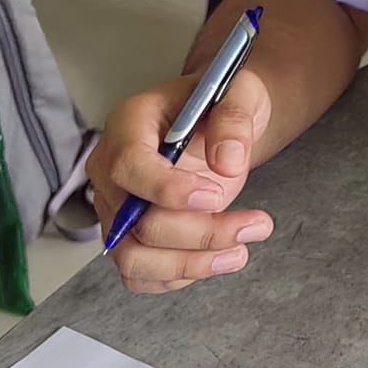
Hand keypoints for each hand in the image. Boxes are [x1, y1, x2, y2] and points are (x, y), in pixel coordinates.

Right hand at [88, 68, 273, 293]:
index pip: (128, 165)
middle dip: (200, 233)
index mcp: (129, 124)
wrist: (219, 125)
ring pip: (134, 258)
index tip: (215, 196)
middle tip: (256, 225)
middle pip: (135, 222)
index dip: (167, 189)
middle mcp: (111, 169)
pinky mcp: (130, 237)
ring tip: (241, 252)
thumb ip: (234, 120)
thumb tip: (226, 160)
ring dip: (191, 263)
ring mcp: (116, 208)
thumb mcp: (238, 93)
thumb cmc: (221, 105)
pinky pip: (141, 274)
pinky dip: (181, 274)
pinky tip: (218, 258)